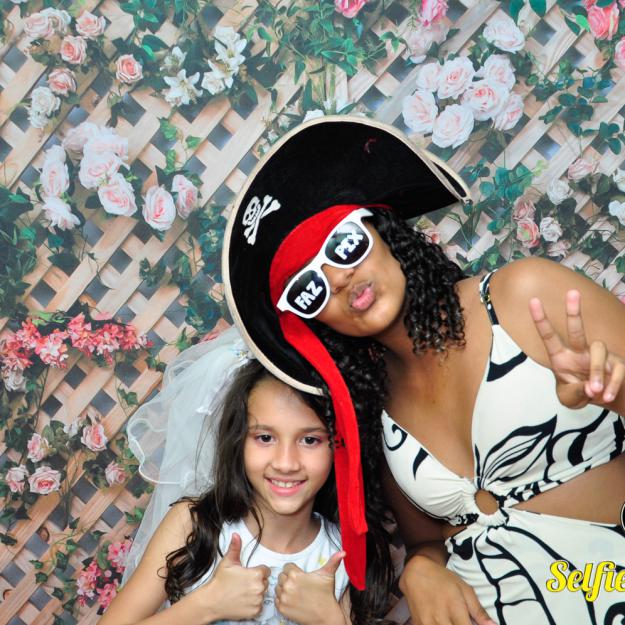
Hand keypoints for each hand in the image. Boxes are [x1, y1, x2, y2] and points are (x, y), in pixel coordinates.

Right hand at [198, 533, 269, 620]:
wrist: (212, 601)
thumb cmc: (220, 582)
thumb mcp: (228, 562)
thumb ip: (235, 548)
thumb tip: (236, 535)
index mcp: (256, 574)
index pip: (266, 570)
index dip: (258, 571)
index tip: (249, 574)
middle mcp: (260, 588)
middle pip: (265, 582)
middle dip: (257, 582)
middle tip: (244, 583)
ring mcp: (258, 601)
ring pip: (262, 594)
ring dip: (256, 593)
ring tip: (243, 592)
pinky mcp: (255, 612)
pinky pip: (259, 606)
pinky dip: (253, 604)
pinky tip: (243, 601)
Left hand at [275, 551, 345, 624]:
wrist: (326, 616)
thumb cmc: (326, 595)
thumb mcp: (328, 575)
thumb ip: (333, 561)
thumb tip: (343, 552)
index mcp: (295, 575)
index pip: (287, 566)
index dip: (294, 570)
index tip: (300, 576)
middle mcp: (287, 586)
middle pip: (281, 576)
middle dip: (288, 579)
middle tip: (299, 585)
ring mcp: (284, 598)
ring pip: (278, 588)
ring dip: (284, 589)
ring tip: (296, 592)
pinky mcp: (282, 609)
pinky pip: (276, 600)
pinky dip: (282, 600)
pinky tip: (292, 600)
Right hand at [400, 556, 496, 624]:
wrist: (416, 573)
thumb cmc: (443, 580)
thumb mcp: (464, 590)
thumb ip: (479, 611)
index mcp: (455, 609)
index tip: (472, 624)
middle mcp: (440, 619)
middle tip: (464, 621)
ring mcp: (427, 624)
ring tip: (453, 620)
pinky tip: (442, 621)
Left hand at [529, 291, 624, 408]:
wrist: (602, 399)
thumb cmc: (579, 393)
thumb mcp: (570, 398)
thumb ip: (575, 392)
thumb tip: (589, 387)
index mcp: (561, 357)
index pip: (548, 336)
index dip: (541, 320)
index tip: (533, 301)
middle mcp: (579, 351)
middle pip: (576, 329)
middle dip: (573, 311)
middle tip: (572, 292)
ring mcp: (599, 354)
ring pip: (599, 350)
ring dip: (597, 372)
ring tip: (595, 391)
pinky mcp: (617, 362)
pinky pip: (617, 369)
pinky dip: (612, 385)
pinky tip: (608, 397)